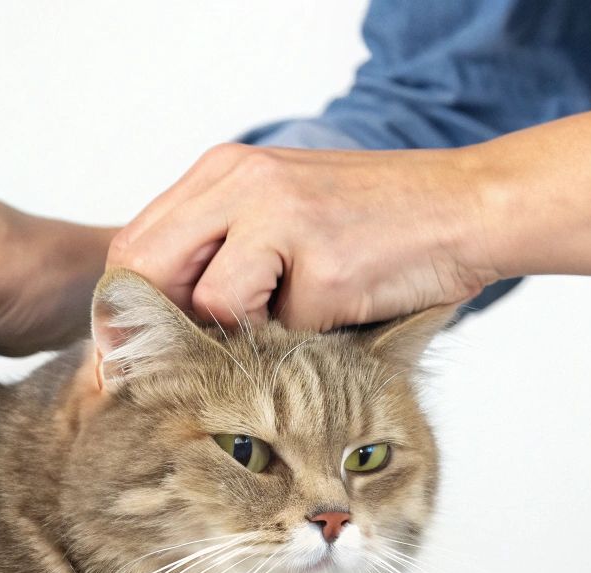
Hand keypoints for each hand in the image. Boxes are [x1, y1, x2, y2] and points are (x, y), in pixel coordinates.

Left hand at [107, 144, 498, 330]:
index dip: (122, 312)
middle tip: (163, 383)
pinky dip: (295, 337)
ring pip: (207, 301)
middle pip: (147, 267)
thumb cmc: (380, 229)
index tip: (125, 368)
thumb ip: (224, 253)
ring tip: (286, 328)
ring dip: (236, 337)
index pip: (137, 245)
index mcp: (225, 171)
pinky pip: (275, 325)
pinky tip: (334, 311)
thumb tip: (158, 333)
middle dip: (149, 335)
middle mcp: (241, 180)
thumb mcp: (285, 219)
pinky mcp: (320, 258)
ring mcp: (279, 213)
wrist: (468, 209)